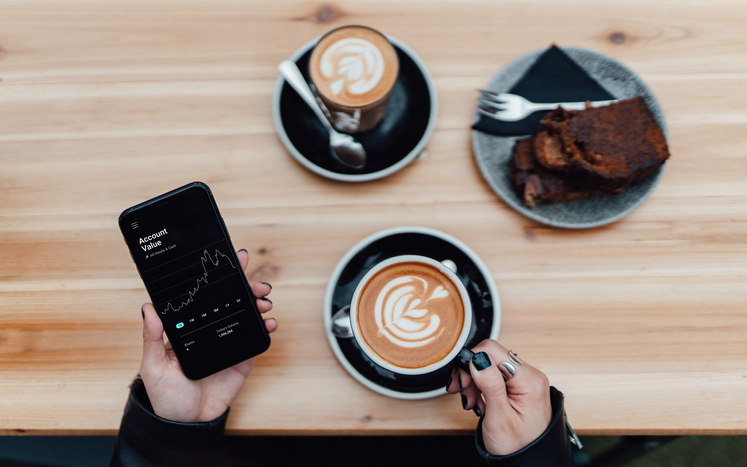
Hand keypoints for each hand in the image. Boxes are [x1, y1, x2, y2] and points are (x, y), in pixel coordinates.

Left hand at [139, 249, 276, 422]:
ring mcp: (228, 342)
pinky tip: (269, 323)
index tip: (231, 261)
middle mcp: (211, 329)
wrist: (186, 423)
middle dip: (246, 285)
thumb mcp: (153, 365)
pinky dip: (266, 328)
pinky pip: (256, 338)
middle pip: (231, 300)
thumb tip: (148, 308)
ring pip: (247, 314)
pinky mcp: (243, 358)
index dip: (220, 277)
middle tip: (254, 281)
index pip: (205, 296)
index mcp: (190, 326)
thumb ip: (152, 338)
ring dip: (258, 302)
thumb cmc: (165, 395)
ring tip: (263, 300)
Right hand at [446, 340, 551, 455]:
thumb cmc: (518, 446)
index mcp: (529, 381)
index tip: (463, 382)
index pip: (493, 351)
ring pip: (489, 365)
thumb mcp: (499, 418)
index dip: (472, 362)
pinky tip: (480, 401)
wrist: (530, 462)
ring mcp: (525, 380)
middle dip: (472, 374)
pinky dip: (482, 386)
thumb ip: (490, 385)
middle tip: (464, 394)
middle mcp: (530, 375)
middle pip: (490, 356)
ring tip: (473, 403)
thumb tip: (478, 358)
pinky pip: (494, 375)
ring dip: (475, 381)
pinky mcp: (519, 385)